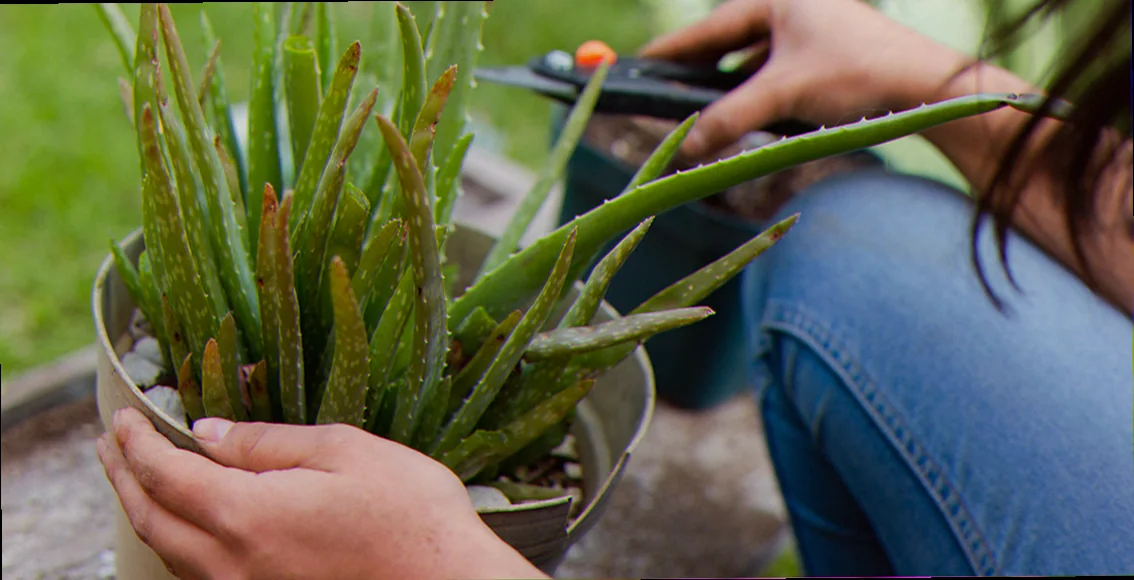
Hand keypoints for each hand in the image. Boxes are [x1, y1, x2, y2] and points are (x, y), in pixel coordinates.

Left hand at [97, 407, 545, 579]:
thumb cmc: (409, 515)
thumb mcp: (343, 451)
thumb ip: (268, 443)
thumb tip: (208, 435)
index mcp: (245, 514)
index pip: (165, 474)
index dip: (137, 443)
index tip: (122, 418)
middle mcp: (232, 564)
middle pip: (151, 520)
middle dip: (123, 477)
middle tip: (110, 444)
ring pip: (169, 554)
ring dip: (145, 511)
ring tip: (137, 480)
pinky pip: (198, 574)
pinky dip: (176, 542)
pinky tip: (187, 527)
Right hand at [639, 0, 973, 157]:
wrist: (926, 89)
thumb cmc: (857, 74)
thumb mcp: (782, 96)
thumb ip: (728, 120)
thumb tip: (685, 147)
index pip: (706, 29)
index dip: (668, 53)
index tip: (634, 68)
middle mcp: (790, 9)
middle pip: (725, 45)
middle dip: (695, 75)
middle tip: (659, 97)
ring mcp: (808, 34)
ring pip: (749, 65)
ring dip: (727, 91)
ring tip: (697, 114)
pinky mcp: (822, 60)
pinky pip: (772, 77)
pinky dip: (754, 97)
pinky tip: (743, 120)